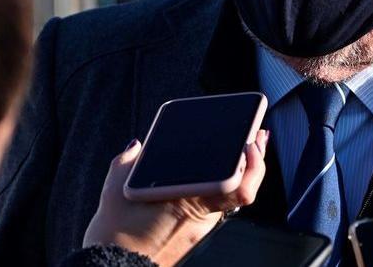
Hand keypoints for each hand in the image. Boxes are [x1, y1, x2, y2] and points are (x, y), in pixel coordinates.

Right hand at [83, 129, 268, 266]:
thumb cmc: (115, 235)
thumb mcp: (114, 188)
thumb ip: (128, 160)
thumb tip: (137, 146)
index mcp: (189, 200)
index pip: (238, 184)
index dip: (253, 164)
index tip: (251, 143)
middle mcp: (201, 216)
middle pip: (240, 187)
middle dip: (253, 161)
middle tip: (257, 138)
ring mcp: (201, 227)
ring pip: (229, 197)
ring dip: (237, 175)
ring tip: (242, 149)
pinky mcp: (195, 235)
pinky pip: (215, 207)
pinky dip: (219, 189)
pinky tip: (214, 174)